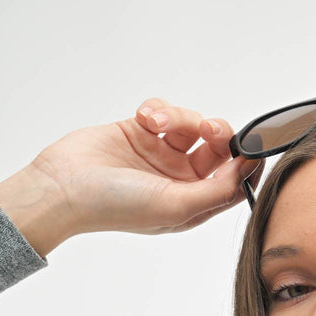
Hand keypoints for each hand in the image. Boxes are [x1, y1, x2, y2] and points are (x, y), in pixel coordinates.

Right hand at [25, 97, 265, 238]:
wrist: (64, 187)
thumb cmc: (117, 206)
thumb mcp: (177, 206)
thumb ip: (218, 190)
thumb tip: (249, 171)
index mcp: (193, 204)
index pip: (234, 181)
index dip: (245, 163)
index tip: (250, 147)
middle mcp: (180, 180)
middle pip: (218, 148)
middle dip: (217, 133)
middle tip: (208, 130)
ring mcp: (160, 155)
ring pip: (191, 124)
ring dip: (180, 117)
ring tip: (158, 123)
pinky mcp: (141, 131)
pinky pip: (165, 110)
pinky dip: (159, 108)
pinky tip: (145, 118)